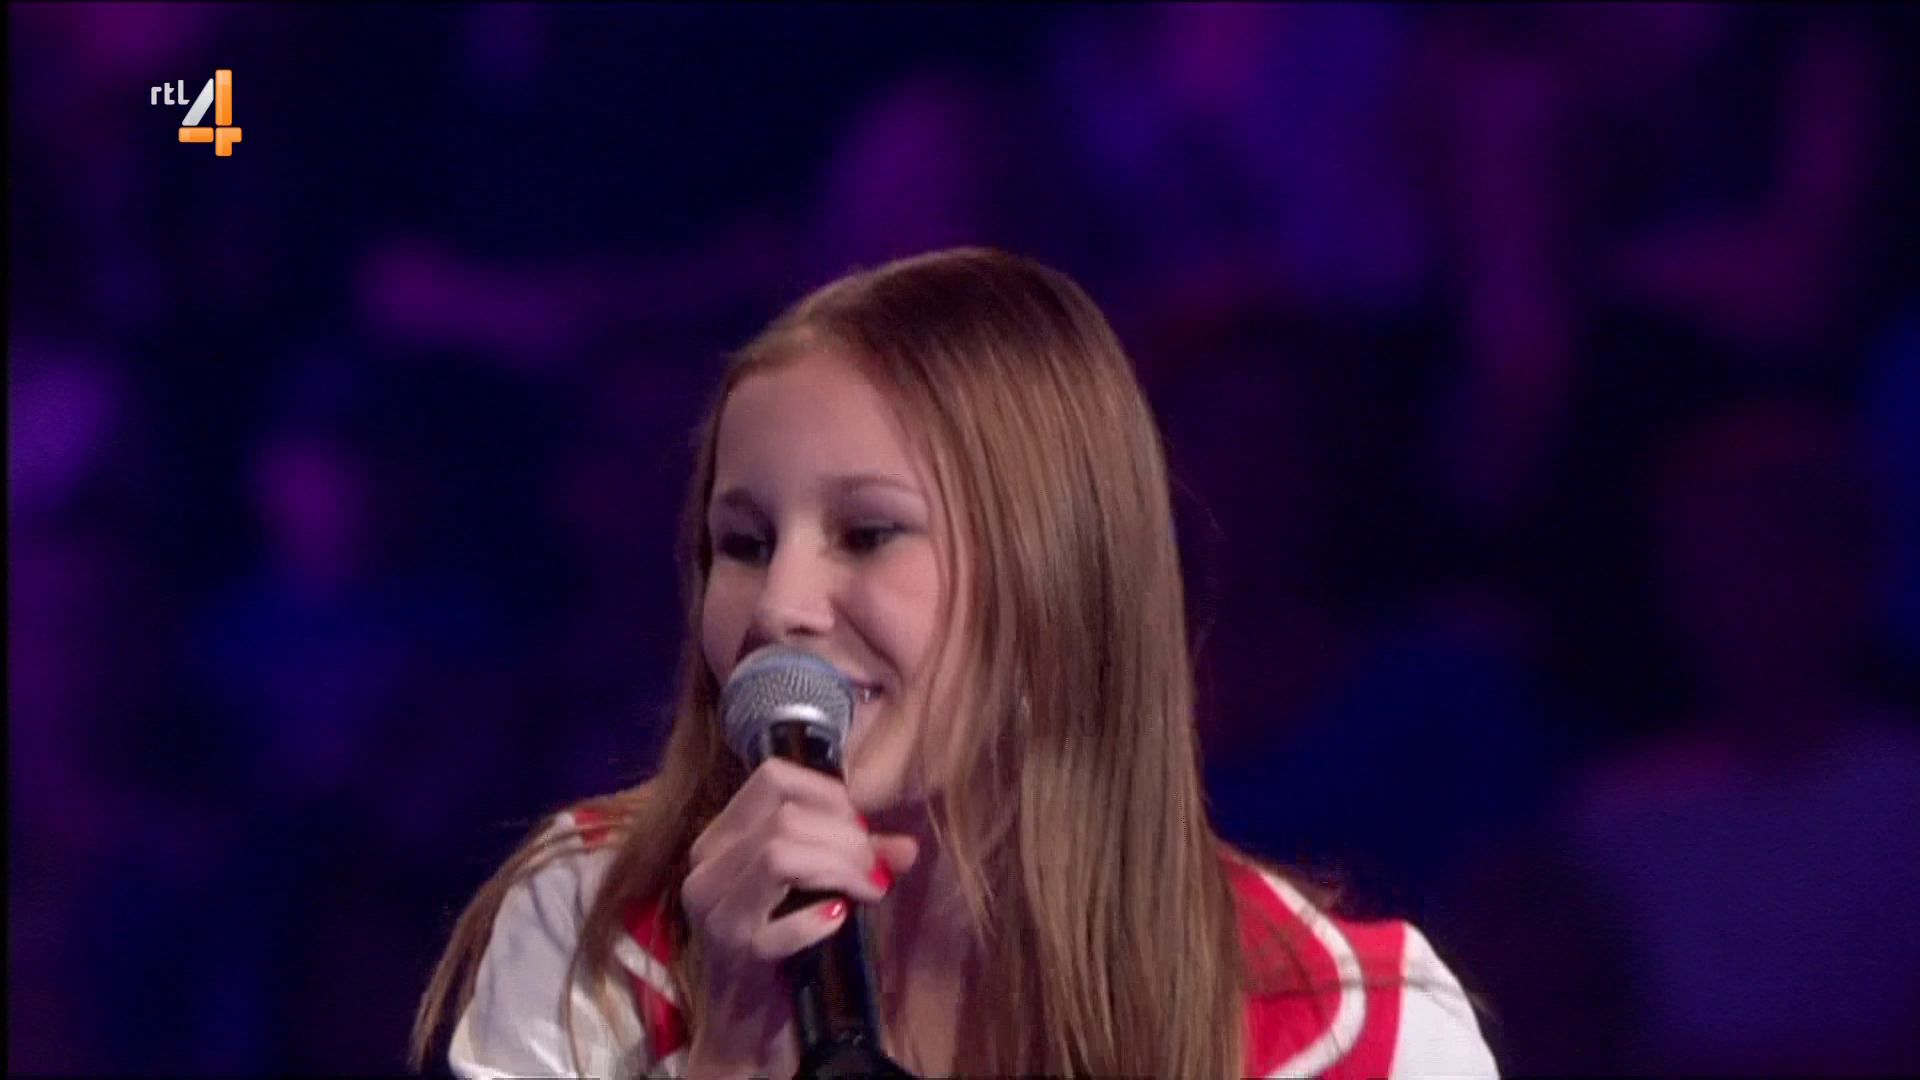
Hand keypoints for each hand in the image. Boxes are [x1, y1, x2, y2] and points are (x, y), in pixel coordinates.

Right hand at [680, 759, 919, 1079]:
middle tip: (877, 869)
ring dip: (839, 868)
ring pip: (779, 854)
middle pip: (783, 816)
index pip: (772, 778)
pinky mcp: (735, 956)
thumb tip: (907, 846)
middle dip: (846, 837)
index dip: (829, 794)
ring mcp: (715, 913)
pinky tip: (838, 921)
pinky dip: (818, 920)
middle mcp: (706, 868)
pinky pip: (782, 925)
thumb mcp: (812, 894)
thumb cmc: (781, 952)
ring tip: (871, 890)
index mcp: (720, 840)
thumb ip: (854, 861)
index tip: (862, 829)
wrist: (745, 1033)